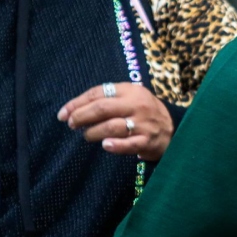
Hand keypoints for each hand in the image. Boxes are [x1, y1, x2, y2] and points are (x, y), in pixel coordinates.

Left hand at [58, 83, 173, 160]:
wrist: (174, 127)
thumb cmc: (144, 112)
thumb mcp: (131, 97)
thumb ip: (109, 99)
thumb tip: (75, 108)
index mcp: (131, 90)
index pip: (99, 92)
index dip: (77, 103)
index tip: (63, 113)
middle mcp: (137, 105)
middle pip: (103, 108)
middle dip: (81, 116)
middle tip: (71, 124)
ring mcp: (143, 124)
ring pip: (112, 127)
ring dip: (94, 132)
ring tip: (87, 136)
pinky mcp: (147, 141)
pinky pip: (129, 144)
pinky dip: (115, 145)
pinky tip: (105, 146)